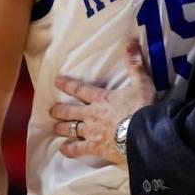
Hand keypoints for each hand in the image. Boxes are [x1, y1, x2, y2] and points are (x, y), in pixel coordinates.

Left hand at [50, 39, 155, 163]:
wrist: (143, 134)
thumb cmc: (142, 108)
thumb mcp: (141, 83)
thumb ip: (135, 65)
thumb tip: (131, 44)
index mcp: (101, 98)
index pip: (80, 89)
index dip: (67, 85)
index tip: (57, 82)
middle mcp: (92, 114)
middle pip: (70, 111)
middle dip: (59, 110)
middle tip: (51, 111)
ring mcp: (92, 132)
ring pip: (71, 129)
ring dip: (62, 128)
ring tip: (55, 128)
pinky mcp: (95, 148)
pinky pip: (78, 150)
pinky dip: (69, 150)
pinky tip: (63, 150)